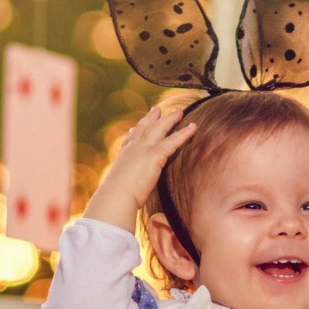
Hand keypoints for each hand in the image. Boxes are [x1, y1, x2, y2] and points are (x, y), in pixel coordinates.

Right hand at [84, 105, 196, 233]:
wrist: (116, 196)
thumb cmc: (115, 198)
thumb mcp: (117, 190)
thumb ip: (121, 189)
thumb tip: (116, 199)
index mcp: (123, 156)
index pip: (130, 140)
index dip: (134, 132)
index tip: (134, 127)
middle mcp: (133, 148)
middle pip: (144, 128)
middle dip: (152, 118)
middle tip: (157, 109)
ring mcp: (143, 149)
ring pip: (159, 129)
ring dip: (170, 119)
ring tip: (180, 111)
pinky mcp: (155, 155)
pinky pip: (173, 141)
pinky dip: (184, 134)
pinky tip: (193, 128)